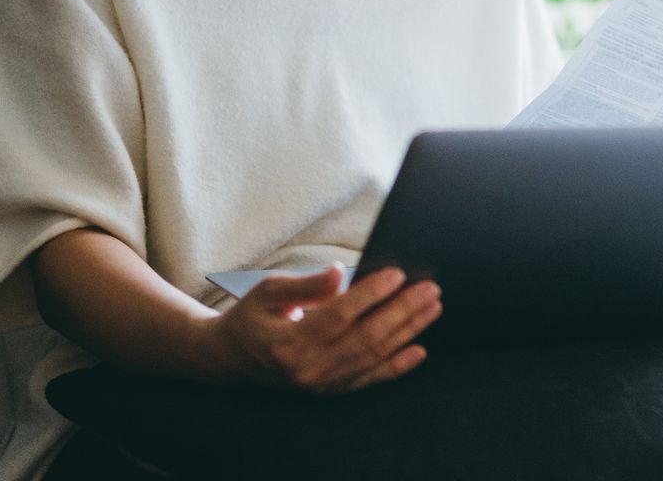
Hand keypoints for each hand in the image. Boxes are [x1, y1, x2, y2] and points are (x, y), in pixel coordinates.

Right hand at [207, 264, 440, 392]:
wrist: (230, 360)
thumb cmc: (250, 319)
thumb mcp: (267, 292)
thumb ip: (305, 285)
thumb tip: (337, 273)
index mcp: (288, 341)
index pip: (340, 314)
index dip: (371, 293)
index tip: (397, 273)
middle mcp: (308, 367)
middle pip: (366, 337)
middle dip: (403, 311)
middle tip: (429, 288)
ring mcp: (322, 382)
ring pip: (374, 357)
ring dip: (408, 331)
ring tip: (432, 307)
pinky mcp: (330, 389)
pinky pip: (370, 379)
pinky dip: (397, 366)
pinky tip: (419, 350)